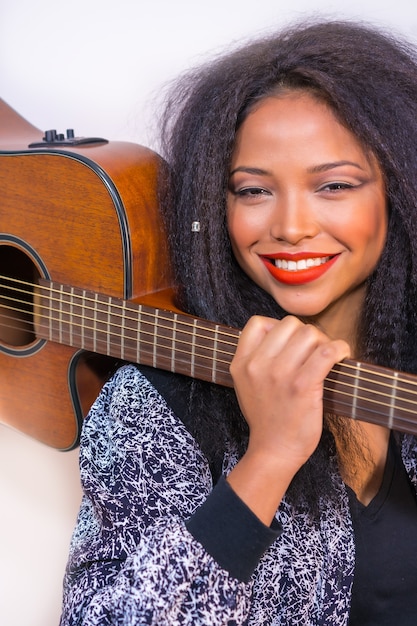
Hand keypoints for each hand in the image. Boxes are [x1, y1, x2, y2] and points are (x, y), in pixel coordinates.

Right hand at [227, 315, 349, 523]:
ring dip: (323, 341)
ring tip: (325, 357)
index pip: (258, 323)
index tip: (289, 343)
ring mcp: (280, 375)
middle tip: (313, 351)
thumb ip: (254, 358)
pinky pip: (326, 351)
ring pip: (309, 333)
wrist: (273, 451)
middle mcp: (258, 365)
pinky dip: (339, 348)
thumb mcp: (245, 384)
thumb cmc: (266, 417)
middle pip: (289, 324)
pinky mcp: (302, 386)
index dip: (277, 327)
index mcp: (241, 363)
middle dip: (306, 333)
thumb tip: (279, 332)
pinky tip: (341, 355)